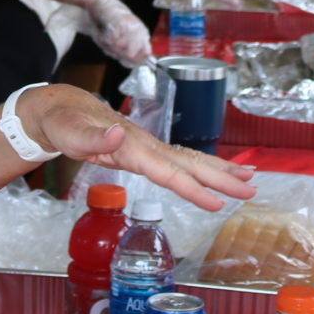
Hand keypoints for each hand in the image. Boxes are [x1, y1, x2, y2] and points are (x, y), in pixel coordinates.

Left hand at [26, 86, 257, 212]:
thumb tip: (120, 134)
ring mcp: (148, 148)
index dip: (194, 189)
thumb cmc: (64, 123)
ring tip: (249, 180)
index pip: (169, 172)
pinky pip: (180, 164)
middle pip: (190, 165)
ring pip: (190, 162)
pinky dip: (201, 170)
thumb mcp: (70, 133)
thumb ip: (94, 139)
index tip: (218, 204)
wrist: (61, 109)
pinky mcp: (146, 152)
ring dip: (219, 172)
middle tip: (252, 191)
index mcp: (132, 146)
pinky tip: (215, 176)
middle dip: (221, 179)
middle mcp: (147, 145)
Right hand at [70, 0, 152, 66]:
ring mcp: (130, 27)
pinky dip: (103, 39)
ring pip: (119, 49)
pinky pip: (111, 41)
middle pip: (130, 55)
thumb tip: (133, 63)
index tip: (123, 59)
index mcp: (142, 33)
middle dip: (117, 55)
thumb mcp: (123, 36)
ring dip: (108, 46)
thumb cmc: (111, 21)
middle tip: (110, 47)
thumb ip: (129, 49)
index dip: (134, 60)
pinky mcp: (120, 23)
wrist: (101, 3)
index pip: (146, 54)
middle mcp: (139, 30)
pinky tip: (102, 32)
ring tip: (105, 38)